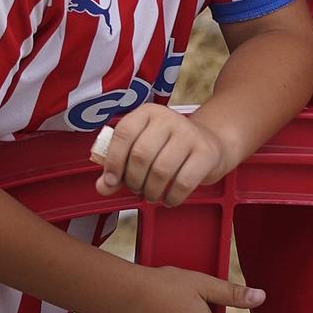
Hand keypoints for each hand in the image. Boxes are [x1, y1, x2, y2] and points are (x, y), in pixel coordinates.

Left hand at [92, 105, 228, 207]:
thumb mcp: (143, 149)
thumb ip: (120, 167)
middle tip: (136, 189)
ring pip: (161, 170)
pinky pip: (183, 182)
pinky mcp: (205, 153)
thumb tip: (102, 187)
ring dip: (151, 191)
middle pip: (141, 155)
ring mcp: (188, 134)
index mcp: (147, 112)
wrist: (210, 143)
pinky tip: (169, 199)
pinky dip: (171, 198)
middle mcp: (167, 118)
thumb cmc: (168, 149)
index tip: (111, 181)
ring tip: (151, 195)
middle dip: (134, 180)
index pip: (124, 133)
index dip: (113, 160)